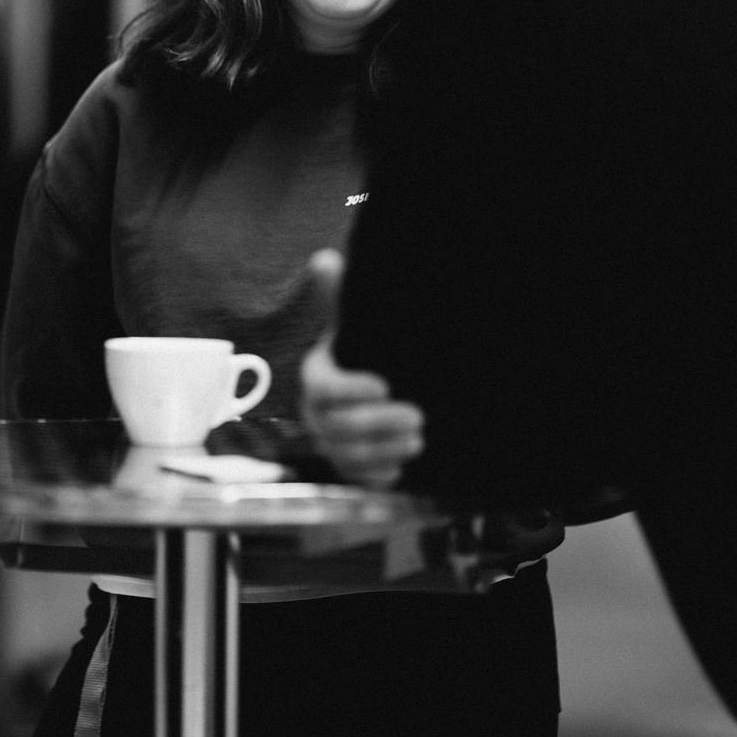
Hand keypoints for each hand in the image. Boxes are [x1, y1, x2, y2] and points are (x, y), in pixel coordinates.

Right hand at [299, 248, 424, 488]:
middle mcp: (317, 411)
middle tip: (418, 417)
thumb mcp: (358, 316)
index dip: (349, 390)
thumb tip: (324, 260)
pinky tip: (401, 470)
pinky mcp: (348, 463)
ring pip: (345, 455)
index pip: (322, 387)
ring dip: (382, 453)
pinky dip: (376, 476)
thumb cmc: (368, 344)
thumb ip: (340, 292)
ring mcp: (330, 440)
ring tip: (419, 441)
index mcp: (317, 374)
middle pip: (335, 426)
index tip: (385, 385)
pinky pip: (354, 477)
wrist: (380, 379)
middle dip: (376, 425)